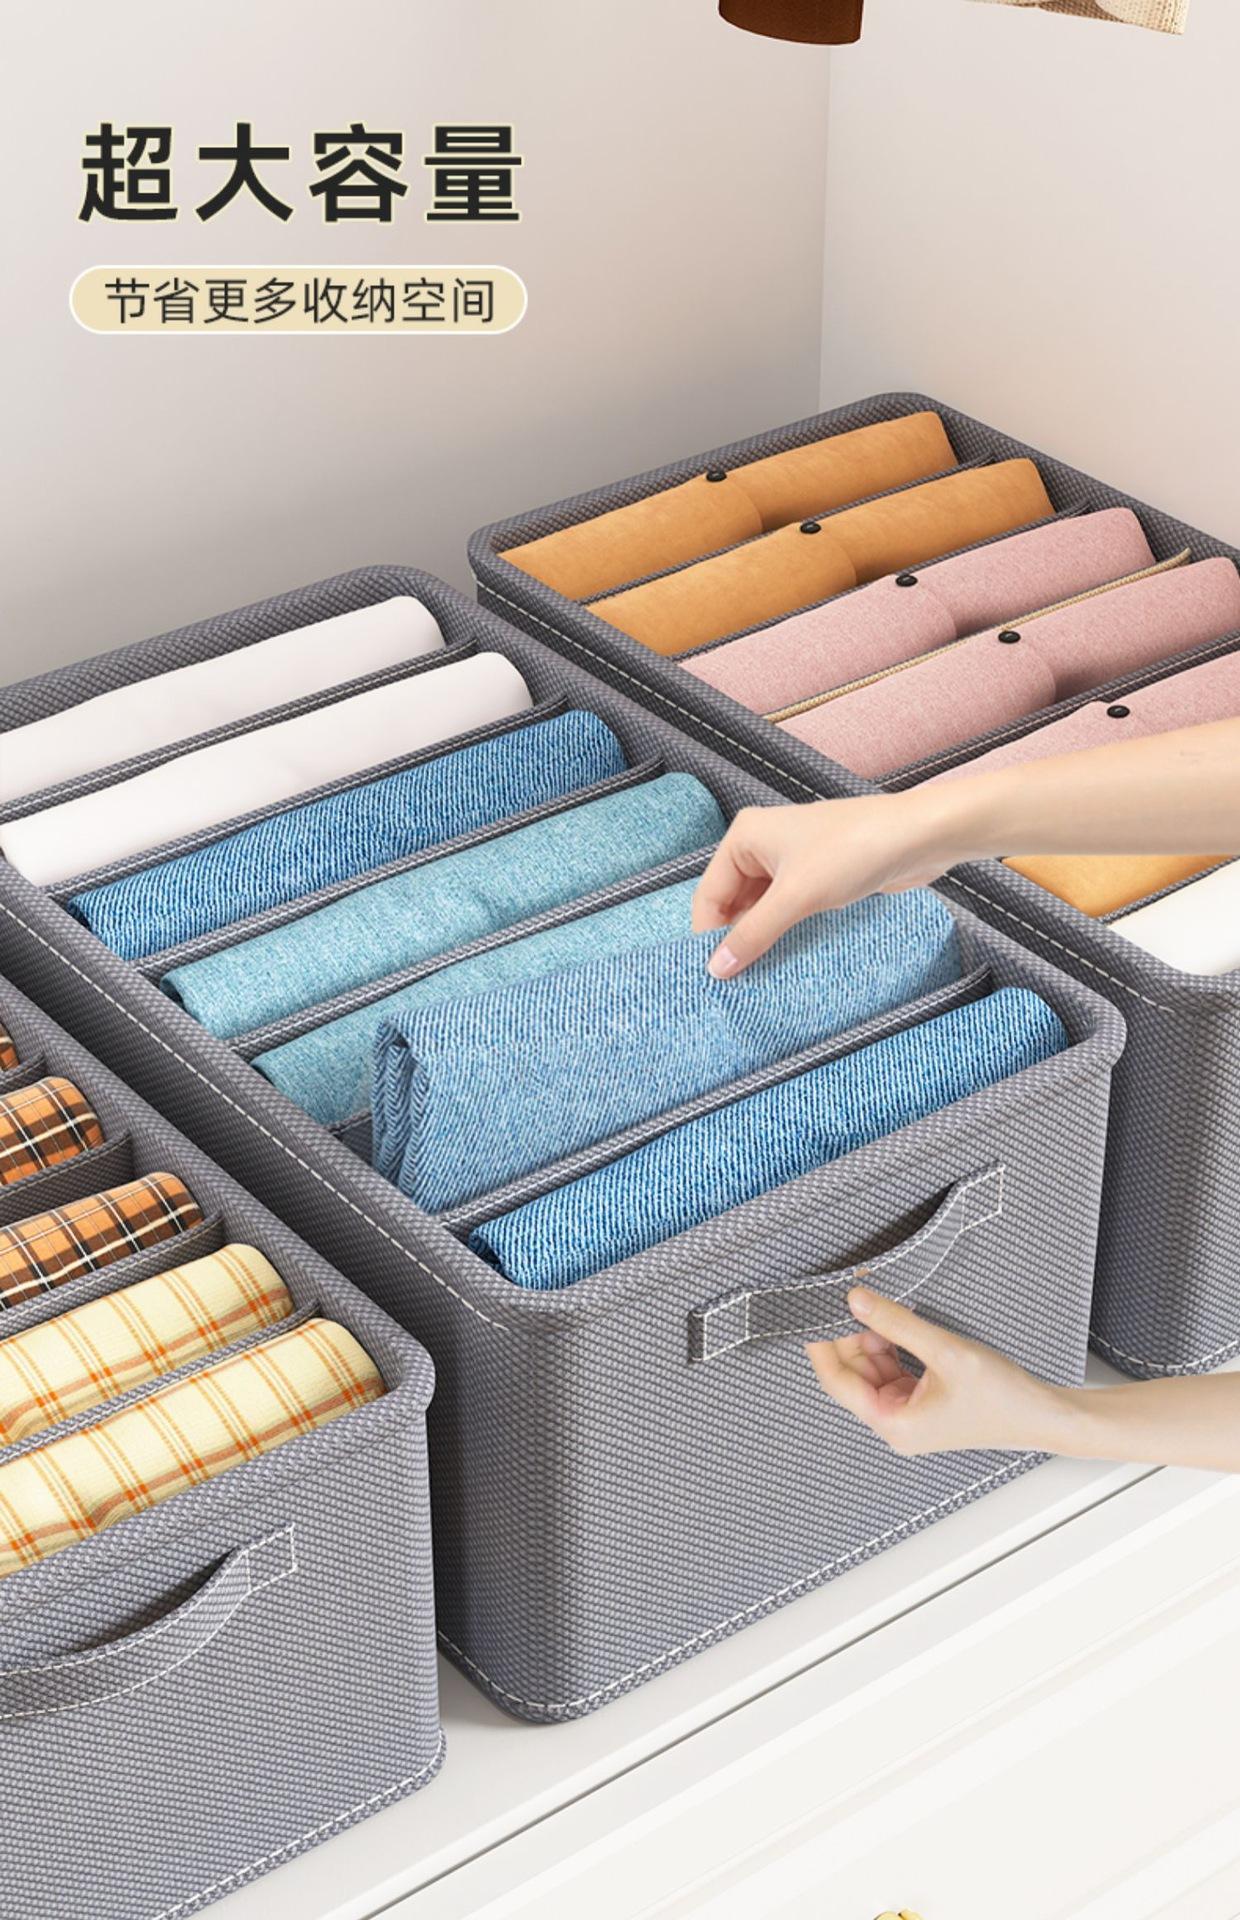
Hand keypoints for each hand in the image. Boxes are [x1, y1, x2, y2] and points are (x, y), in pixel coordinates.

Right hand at [691, 794, 955, 977]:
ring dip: (759, 937)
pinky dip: (782, 931)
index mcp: (745, 837)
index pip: (709, 895)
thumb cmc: (853, 852)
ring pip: (759, 907)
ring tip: (757, 976)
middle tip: (735, 982)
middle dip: (733, 938)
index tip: (714, 977)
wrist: (919, 838)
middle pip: (731, 902)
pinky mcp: (816, 875)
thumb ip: (754, 934)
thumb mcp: (797, 897)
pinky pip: (786, 909)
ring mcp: (790, 860)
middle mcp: (762, 845)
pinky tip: (784, 958)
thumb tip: (716, 969)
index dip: (709, 935)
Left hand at [806, 1286, 1060, 1456]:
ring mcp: (908, 1413)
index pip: (837, 1381)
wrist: (1043, 1415)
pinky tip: (894, 1319)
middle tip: (850, 1294)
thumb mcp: (945, 1350)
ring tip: (874, 1301)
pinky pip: (892, 1369)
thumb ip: (896, 1324)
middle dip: (850, 1333)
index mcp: (893, 1424)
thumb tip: (856, 1300)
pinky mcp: (921, 1402)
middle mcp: (895, 1423)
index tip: (812, 1312)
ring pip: (872, 1368)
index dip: (822, 1344)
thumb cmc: (1002, 1395)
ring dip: (872, 1335)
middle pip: (853, 1373)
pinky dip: (891, 1344)